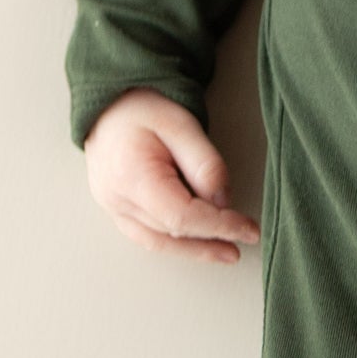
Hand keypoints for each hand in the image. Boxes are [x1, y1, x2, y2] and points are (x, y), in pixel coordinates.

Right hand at [84, 89, 259, 263]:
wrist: (109, 106)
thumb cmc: (142, 109)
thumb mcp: (182, 124)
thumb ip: (205, 164)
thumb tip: (223, 201)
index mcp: (132, 177)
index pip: (182, 216)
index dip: (218, 226)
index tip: (247, 229)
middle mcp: (116, 200)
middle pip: (172, 232)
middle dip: (212, 238)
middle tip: (246, 238)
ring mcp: (112, 208)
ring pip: (159, 241)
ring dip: (195, 249)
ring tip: (227, 251)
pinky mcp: (116, 210)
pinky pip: (147, 236)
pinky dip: (176, 242)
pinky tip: (198, 243)